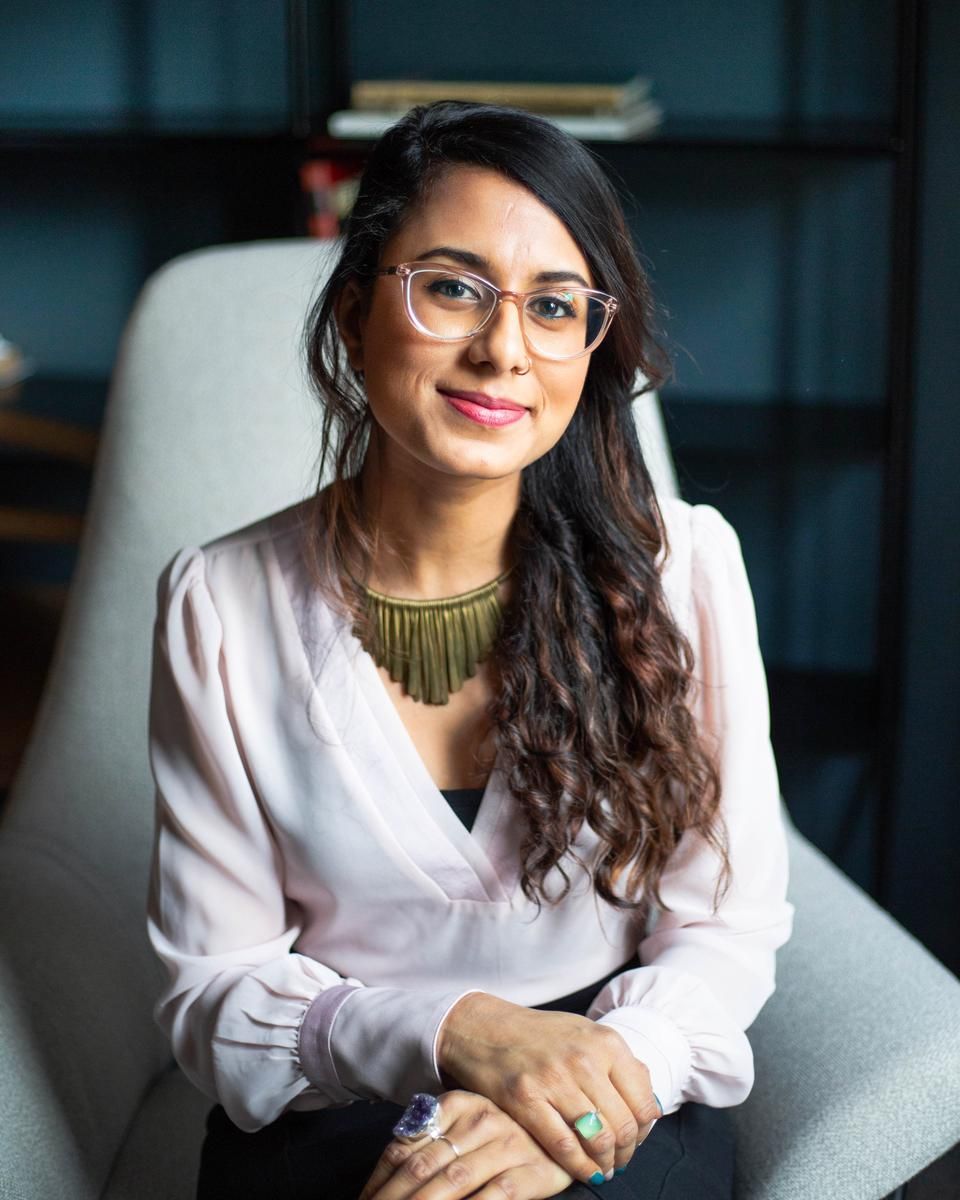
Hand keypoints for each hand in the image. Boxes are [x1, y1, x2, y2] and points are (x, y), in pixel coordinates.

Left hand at [358, 1089, 573, 1199]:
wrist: (569, 1130)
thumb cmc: (508, 1133)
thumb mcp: (466, 1125)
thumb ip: (429, 1140)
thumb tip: (381, 1182)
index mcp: (457, 1103)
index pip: (406, 1144)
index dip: (379, 1181)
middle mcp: (481, 1118)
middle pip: (423, 1166)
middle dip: (394, 1199)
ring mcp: (507, 1143)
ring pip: (452, 1181)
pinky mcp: (531, 1170)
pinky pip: (495, 1196)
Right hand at [436, 993, 660, 1185]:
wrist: (485, 1027)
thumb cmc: (540, 1035)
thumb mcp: (586, 1033)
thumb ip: (617, 1064)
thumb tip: (649, 1104)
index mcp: (606, 1042)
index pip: (643, 1103)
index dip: (644, 1133)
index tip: (636, 1141)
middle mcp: (584, 1058)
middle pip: (624, 1126)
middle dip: (625, 1153)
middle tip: (619, 1161)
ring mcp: (555, 1078)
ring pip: (598, 1139)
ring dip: (604, 1163)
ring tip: (603, 1168)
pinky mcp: (526, 1098)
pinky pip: (563, 1145)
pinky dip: (579, 1167)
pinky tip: (584, 1172)